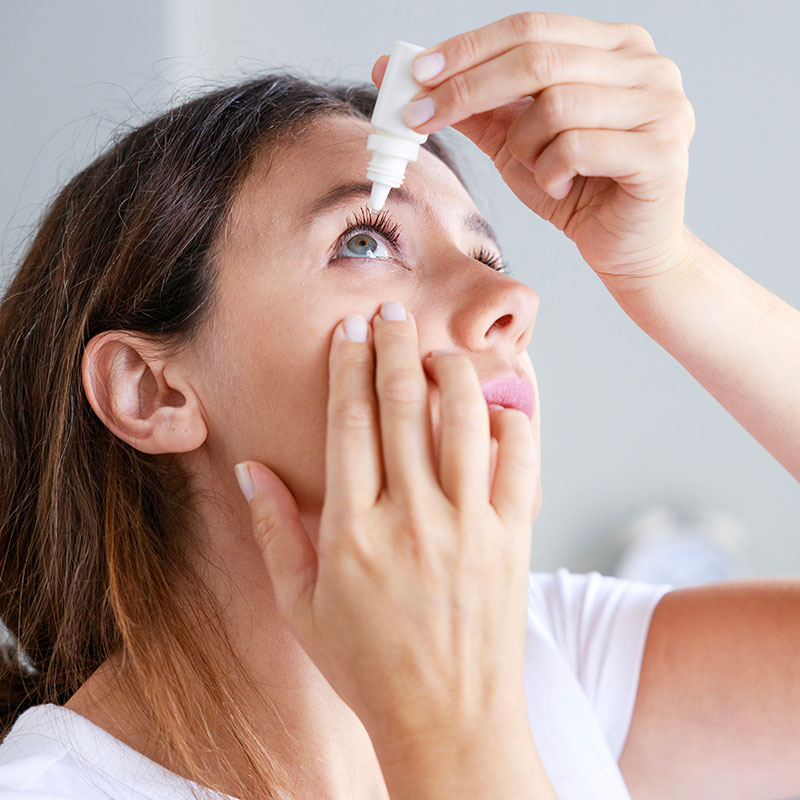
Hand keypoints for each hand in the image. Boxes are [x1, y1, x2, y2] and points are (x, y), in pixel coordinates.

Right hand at [236, 303, 539, 747]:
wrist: (450, 723)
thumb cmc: (369, 668)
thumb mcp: (302, 607)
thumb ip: (273, 533)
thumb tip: (250, 470)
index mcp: (353, 532)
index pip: (349, 424)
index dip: (348, 368)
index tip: (350, 332)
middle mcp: (411, 519)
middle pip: (403, 406)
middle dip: (395, 347)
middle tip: (392, 310)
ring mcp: (468, 527)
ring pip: (464, 420)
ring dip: (451, 372)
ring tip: (438, 351)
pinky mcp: (512, 540)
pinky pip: (520, 462)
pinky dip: (512, 423)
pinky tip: (497, 406)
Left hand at [372, 12, 696, 286]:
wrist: (626, 249)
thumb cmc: (577, 191)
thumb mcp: (516, 141)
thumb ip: (477, 107)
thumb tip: (411, 78)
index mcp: (614, 47)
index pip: (530, 27)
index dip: (468, 48)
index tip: (415, 73)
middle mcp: (647, 65)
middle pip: (538, 57)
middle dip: (467, 89)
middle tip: (422, 117)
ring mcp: (661, 106)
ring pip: (556, 105)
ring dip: (524, 145)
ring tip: (534, 169)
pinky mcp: (661, 153)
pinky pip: (577, 147)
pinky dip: (550, 173)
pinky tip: (559, 189)